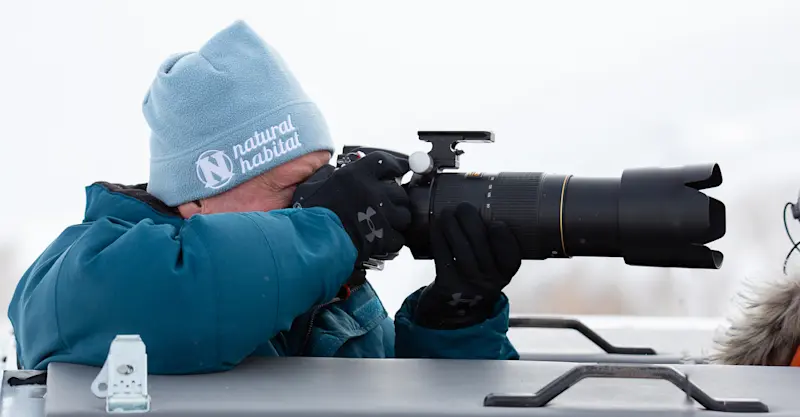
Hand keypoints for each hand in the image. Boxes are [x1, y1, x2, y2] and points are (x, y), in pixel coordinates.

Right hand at [292, 151, 410, 265]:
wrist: (312, 240)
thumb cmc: (309, 214)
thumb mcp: (313, 184)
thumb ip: (327, 175)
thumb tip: (332, 172)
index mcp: (357, 175)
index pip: (386, 162)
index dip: (397, 164)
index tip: (401, 168)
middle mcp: (373, 191)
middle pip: (400, 191)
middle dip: (397, 198)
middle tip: (388, 204)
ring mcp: (381, 215)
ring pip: (404, 215)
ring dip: (397, 219)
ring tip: (386, 223)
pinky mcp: (383, 237)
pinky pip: (399, 238)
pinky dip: (393, 240)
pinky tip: (382, 240)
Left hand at [414, 202, 521, 328]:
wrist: (450, 312)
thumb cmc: (472, 278)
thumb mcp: (489, 269)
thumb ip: (492, 247)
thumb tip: (483, 207)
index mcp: (504, 275)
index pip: (511, 257)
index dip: (504, 239)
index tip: (496, 222)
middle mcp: (489, 283)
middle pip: (482, 248)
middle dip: (471, 222)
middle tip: (463, 206)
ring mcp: (468, 286)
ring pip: (461, 250)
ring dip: (452, 226)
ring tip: (448, 212)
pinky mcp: (447, 287)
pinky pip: (444, 257)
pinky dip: (439, 238)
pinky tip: (437, 226)